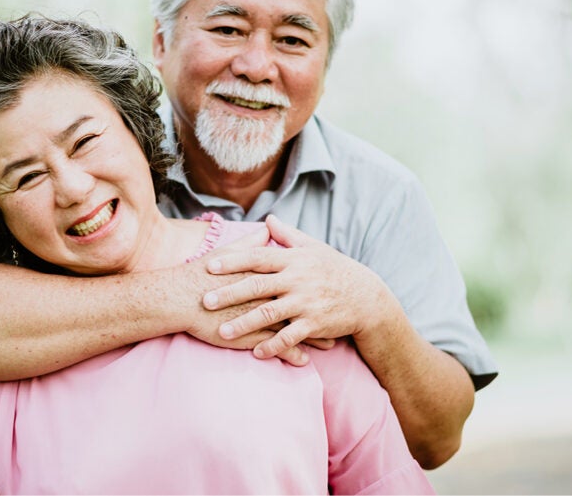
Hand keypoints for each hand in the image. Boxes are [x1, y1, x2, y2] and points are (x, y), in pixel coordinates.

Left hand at [202, 214, 399, 359]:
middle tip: (205, 301)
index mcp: (293, 260)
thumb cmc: (335, 270)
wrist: (367, 298)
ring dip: (244, 324)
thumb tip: (269, 219)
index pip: (257, 257)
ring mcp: (305, 303)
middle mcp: (297, 280)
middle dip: (230, 293)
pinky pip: (290, 337)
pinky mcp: (315, 324)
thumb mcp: (314, 248)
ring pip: (269, 314)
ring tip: (222, 332)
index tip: (210, 266)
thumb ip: (288, 235)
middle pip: (257, 285)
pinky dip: (273, 345)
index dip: (233, 261)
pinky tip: (256, 352)